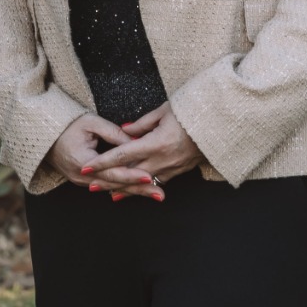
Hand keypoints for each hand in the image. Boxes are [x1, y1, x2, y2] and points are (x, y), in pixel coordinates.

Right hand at [47, 112, 162, 201]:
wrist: (46, 134)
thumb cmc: (68, 125)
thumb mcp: (91, 122)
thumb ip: (114, 133)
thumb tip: (137, 142)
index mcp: (82, 161)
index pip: (111, 172)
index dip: (131, 175)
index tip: (149, 176)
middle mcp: (81, 176)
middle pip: (115, 186)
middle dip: (139, 190)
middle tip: (161, 194)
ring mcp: (81, 181)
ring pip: (112, 188)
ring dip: (134, 191)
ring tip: (156, 194)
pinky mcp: (84, 181)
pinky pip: (106, 186)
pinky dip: (124, 188)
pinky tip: (140, 190)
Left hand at [78, 104, 203, 195]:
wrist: (219, 122)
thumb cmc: (190, 111)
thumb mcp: (163, 111)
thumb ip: (141, 124)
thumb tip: (123, 131)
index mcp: (157, 142)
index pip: (123, 154)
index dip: (103, 162)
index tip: (88, 167)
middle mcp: (164, 158)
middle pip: (131, 174)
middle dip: (110, 181)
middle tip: (91, 186)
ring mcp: (174, 166)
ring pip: (145, 182)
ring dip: (126, 188)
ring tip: (109, 195)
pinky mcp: (182, 170)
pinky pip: (160, 181)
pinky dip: (146, 186)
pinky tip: (137, 191)